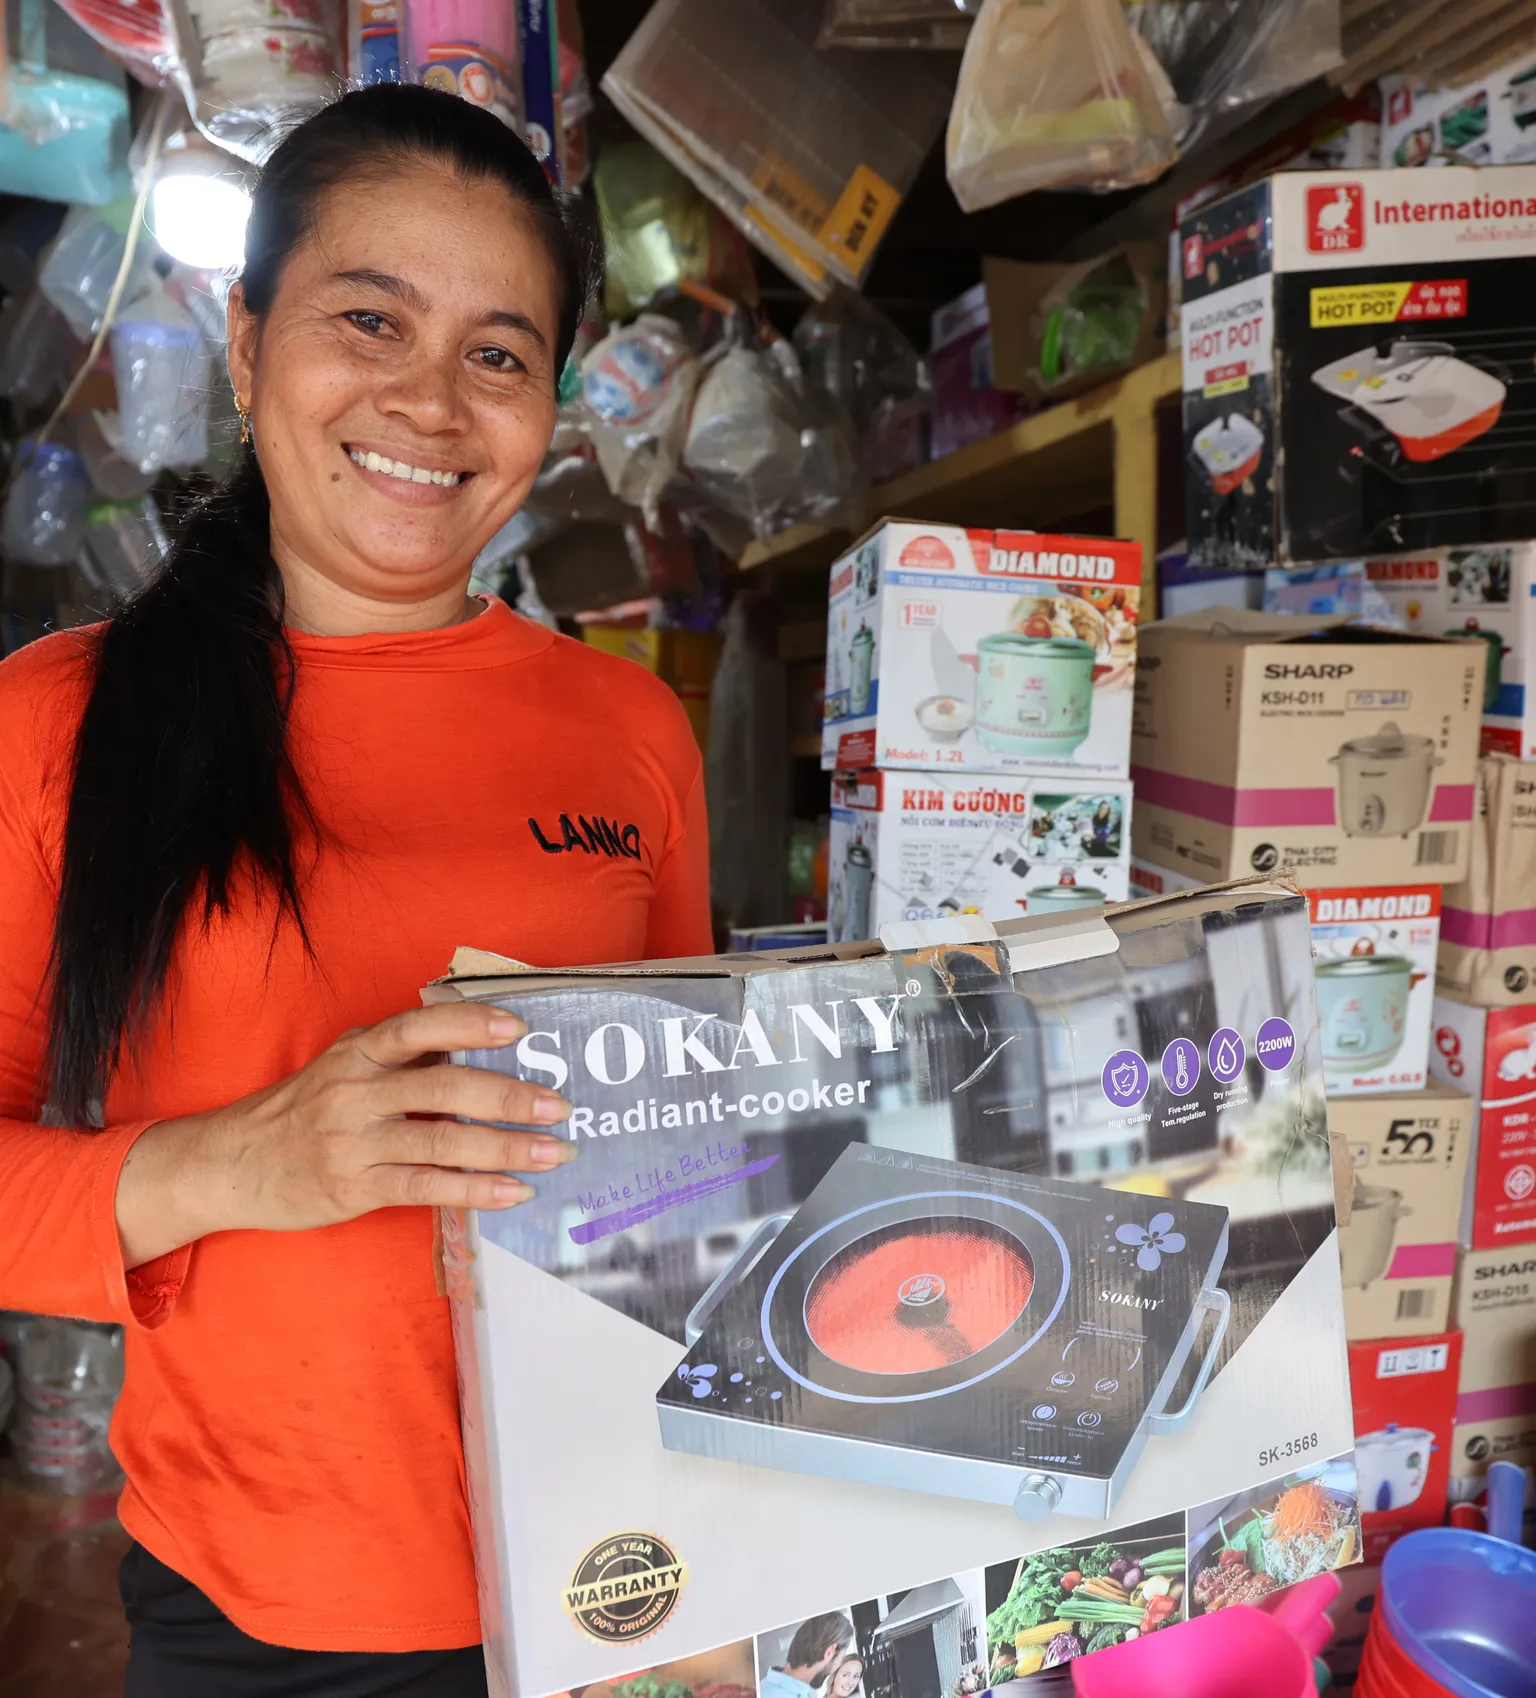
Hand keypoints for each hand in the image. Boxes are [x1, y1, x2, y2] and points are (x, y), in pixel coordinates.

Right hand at [117, 1003, 571, 1266]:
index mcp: (358, 1052)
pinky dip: (476, 1190)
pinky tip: (514, 1192)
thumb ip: (402, 1053)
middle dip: (509, 1097)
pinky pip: (426, 1188)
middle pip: (443, 1088)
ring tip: (554, 1152)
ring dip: (506, 1148)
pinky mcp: (352, 1188)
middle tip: (560, 1105)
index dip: (469, 1024)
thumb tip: (480, 1037)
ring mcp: (352, 1142)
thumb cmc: (301, 1109)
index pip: (418, 1027)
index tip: (519, 1029)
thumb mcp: (343, 1064)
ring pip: (442, 1142)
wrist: (228, 1165)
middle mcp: (355, 1091)